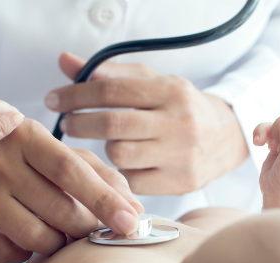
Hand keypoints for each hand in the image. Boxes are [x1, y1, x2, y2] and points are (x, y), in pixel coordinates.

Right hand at [0, 118, 143, 262]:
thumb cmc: (19, 152)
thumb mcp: (55, 149)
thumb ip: (98, 173)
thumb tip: (134, 209)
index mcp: (25, 135)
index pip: (71, 170)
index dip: (104, 199)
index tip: (131, 222)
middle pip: (58, 208)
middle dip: (86, 226)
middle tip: (95, 230)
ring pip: (35, 235)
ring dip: (59, 243)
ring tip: (63, 234)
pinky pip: (8, 252)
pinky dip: (28, 253)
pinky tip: (32, 239)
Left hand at [45, 53, 247, 194]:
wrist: (225, 138)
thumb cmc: (177, 107)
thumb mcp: (150, 82)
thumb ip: (107, 72)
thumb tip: (65, 61)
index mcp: (172, 90)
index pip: (112, 90)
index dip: (76, 95)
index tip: (54, 99)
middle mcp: (181, 122)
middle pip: (113, 124)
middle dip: (80, 123)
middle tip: (67, 123)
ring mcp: (182, 155)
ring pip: (120, 155)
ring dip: (105, 149)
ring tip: (106, 142)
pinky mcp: (181, 183)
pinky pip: (133, 181)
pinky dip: (122, 173)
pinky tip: (125, 163)